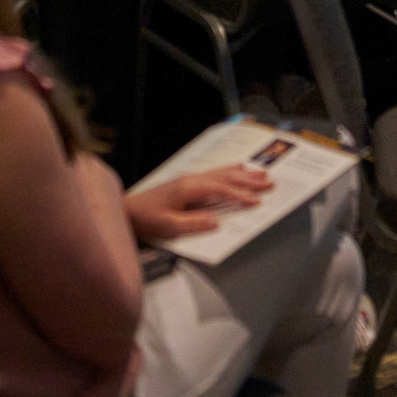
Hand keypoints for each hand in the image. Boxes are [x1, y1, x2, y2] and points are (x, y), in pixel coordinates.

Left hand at [124, 167, 271, 239]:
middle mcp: (191, 180)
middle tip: (269, 182)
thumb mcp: (168, 227)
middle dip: (248, 179)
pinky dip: (228, 170)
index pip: (221, 189)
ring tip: (260, 172)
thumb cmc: (145, 219)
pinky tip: (234, 169)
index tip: (257, 201)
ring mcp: (189, 179)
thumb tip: (216, 221)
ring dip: (242, 173)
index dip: (240, 194)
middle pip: (226, 176)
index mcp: (189, 189)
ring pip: (221, 172)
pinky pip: (213, 173)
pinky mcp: (186, 183)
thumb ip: (193, 224)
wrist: (126, 211)